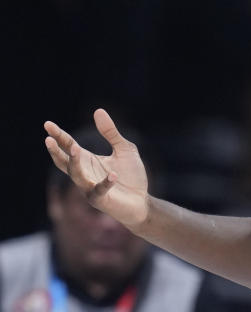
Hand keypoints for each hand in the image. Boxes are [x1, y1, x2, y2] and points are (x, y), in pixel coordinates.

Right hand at [44, 109, 149, 228]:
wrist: (142, 201)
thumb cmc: (131, 176)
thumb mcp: (124, 149)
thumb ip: (111, 132)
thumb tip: (98, 110)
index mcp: (87, 160)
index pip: (68, 146)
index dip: (58, 135)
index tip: (47, 124)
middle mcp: (85, 174)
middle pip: (64, 161)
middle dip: (56, 151)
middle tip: (49, 139)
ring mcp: (90, 188)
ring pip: (76, 175)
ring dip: (74, 162)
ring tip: (75, 148)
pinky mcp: (101, 200)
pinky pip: (99, 190)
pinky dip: (106, 182)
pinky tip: (113, 175)